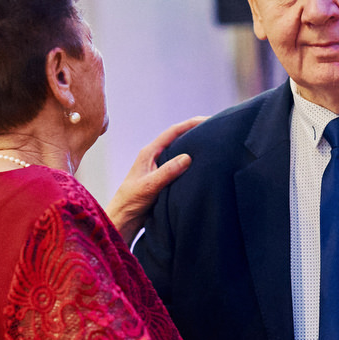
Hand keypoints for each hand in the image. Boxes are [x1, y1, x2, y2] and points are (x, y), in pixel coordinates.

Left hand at [104, 116, 205, 241]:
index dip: (190, 124)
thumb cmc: (131, 202)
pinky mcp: (164, 178)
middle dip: (195, 132)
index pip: (172, 132)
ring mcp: (159, 167)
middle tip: (214, 129)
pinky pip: (180, 166)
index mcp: (149, 152)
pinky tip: (202, 165)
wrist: (124, 219)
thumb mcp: (150, 185)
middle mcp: (155, 156)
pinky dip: (191, 163)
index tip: (207, 120)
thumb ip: (168, 171)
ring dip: (193, 147)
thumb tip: (188, 157)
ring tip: (212, 144)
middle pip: (178, 139)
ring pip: (179, 152)